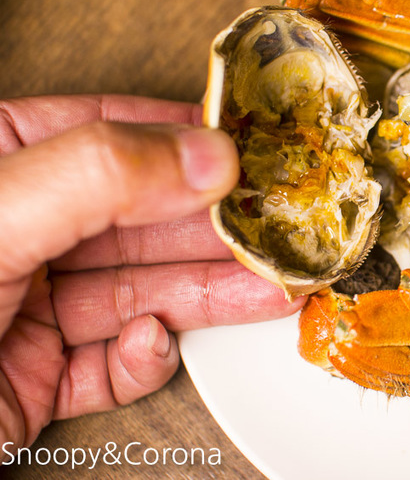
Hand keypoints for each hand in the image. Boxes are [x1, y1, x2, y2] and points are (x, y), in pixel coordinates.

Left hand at [0, 95, 303, 449]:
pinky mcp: (40, 377)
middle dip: (214, 229)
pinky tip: (152, 345)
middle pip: (143, 219)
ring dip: (208, 293)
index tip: (254, 149)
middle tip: (279, 228)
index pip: (110, 135)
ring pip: (143, 290)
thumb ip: (97, 176)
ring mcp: (31, 308)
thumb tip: (204, 154)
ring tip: (272, 286)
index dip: (186, 140)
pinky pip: (114, 361)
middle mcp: (20, 234)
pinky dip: (143, 360)